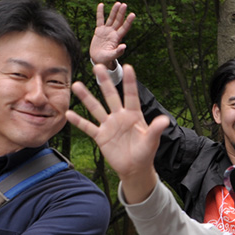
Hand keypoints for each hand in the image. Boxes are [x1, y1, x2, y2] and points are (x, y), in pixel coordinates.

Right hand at [67, 65, 169, 203]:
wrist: (135, 168)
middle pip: (111, 96)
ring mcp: (109, 125)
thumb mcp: (152, 141)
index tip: (128, 66)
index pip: (131, 95)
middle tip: (97, 66)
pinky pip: (88, 127)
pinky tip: (69, 114)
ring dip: (86, 98)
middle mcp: (119, 116)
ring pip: (96, 108)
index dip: (130, 82)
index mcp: (134, 115)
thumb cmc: (145, 153)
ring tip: (76, 85)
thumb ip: (156, 129)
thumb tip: (165, 120)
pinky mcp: (101, 136)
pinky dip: (79, 121)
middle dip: (105, 82)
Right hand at [89, 2, 135, 68]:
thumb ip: (117, 52)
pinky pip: (99, 20)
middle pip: (118, 21)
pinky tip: (101, 5)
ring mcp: (106, 31)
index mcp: (117, 39)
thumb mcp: (111, 56)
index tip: (133, 14)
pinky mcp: (99, 31)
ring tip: (118, 3)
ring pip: (111, 19)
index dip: (128, 21)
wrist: (98, 60)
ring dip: (114, 11)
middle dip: (121, 13)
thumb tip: (124, 46)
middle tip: (124, 5)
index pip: (124, 28)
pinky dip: (100, 13)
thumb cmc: (106, 60)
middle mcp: (113, 33)